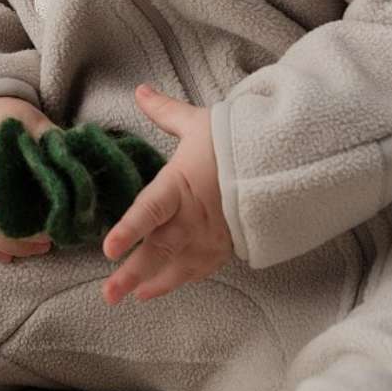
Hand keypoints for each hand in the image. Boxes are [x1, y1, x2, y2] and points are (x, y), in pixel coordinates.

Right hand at [0, 96, 56, 263]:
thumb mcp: (31, 120)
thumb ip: (52, 143)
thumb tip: (80, 169)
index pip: (17, 206)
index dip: (38, 222)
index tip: (59, 226)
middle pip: (1, 226)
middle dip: (29, 238)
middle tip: (54, 240)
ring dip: (12, 247)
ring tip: (39, 248)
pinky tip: (7, 256)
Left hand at [101, 84, 232, 304]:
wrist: (284, 165)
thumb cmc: (237, 143)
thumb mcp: (199, 123)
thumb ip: (165, 112)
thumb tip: (140, 91)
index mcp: (180, 185)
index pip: (150, 211)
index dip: (129, 230)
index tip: (109, 249)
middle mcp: (191, 217)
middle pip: (157, 249)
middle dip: (132, 272)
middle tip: (107, 293)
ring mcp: (208, 237)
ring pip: (174, 267)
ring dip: (149, 284)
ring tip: (125, 299)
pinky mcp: (223, 248)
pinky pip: (196, 271)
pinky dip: (175, 282)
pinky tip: (153, 292)